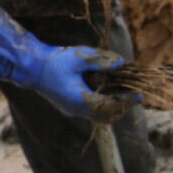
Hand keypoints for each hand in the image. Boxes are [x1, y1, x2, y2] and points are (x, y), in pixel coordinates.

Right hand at [0, 4, 130, 121]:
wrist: (31, 68)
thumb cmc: (54, 61)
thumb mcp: (79, 56)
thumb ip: (101, 60)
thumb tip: (121, 63)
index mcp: (81, 100)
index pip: (111, 105)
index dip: (127, 100)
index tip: (140, 95)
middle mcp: (78, 110)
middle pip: (108, 115)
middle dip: (123, 106)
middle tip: (136, 97)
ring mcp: (73, 110)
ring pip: (100, 116)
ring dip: (114, 108)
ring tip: (125, 96)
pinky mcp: (70, 107)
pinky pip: (93, 112)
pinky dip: (104, 106)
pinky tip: (108, 94)